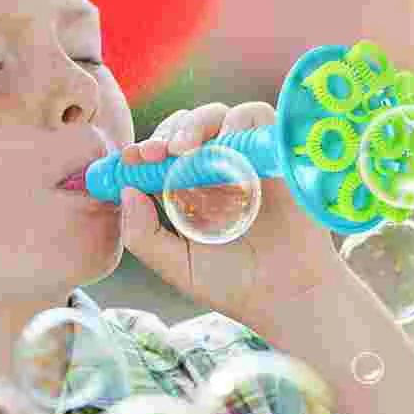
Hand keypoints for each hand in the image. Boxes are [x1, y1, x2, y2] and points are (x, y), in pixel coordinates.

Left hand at [115, 101, 344, 334]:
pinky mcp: (276, 155)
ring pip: (219, 116)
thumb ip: (144, 235)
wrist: (287, 297)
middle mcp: (216, 169)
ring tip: (185, 151)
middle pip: (186, 126)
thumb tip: (126, 191)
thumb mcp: (177, 265)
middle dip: (166, 132)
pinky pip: (259, 118)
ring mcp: (247, 159)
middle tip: (155, 153)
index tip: (129, 159)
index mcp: (188, 189)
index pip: (160, 154)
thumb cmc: (233, 284)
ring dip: (197, 125)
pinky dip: (240, 124)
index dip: (142, 151)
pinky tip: (227, 148)